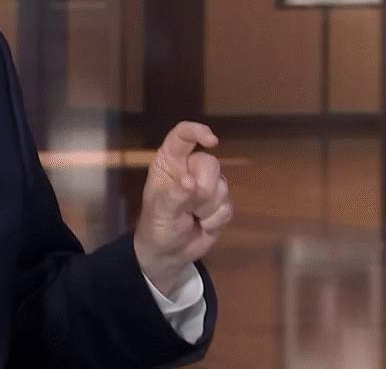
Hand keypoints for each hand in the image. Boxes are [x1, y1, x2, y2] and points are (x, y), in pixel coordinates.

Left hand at [133, 122, 232, 297]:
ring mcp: (207, 185)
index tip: (212, 141)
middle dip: (203, 190)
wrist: (169, 254)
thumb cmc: (157, 226)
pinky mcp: (221, 204)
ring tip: (191, 216)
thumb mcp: (160, 212)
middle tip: (188, 207)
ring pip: (222, 186)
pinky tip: (202, 224)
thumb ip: (175, 196)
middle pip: (210, 163)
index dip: (197, 131)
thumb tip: (190, 182)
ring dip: (207, 208)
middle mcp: (190, 168)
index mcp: (169, 162)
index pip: (183, 135)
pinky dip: (215, 220)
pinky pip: (228, 206)